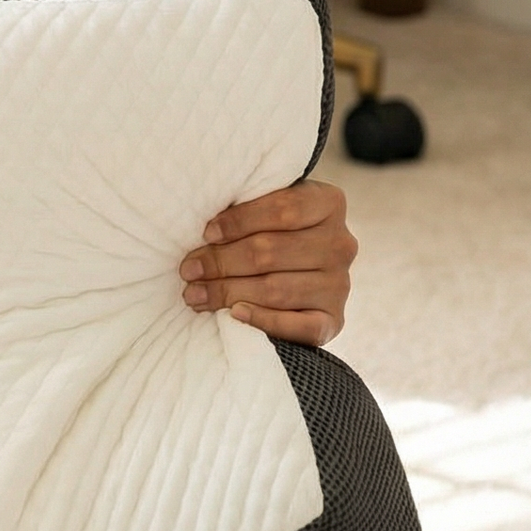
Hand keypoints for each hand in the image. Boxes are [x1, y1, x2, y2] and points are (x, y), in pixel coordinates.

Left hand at [179, 179, 355, 346]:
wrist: (300, 271)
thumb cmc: (271, 230)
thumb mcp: (266, 206)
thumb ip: (246, 208)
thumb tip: (204, 231)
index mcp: (328, 203)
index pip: (283, 209)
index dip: (239, 222)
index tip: (206, 233)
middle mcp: (341, 244)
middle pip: (272, 252)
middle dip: (222, 261)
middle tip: (188, 269)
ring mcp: (340, 285)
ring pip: (276, 289)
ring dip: (228, 292)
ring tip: (194, 294)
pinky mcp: (333, 320)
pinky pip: (299, 326)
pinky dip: (264, 320)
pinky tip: (234, 314)